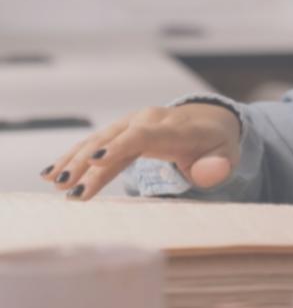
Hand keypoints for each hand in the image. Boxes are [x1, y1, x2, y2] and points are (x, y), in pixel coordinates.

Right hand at [38, 102, 241, 200]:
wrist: (209, 121)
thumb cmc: (217, 144)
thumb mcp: (226, 156)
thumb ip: (218, 166)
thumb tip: (208, 173)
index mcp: (174, 127)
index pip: (143, 135)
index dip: (119, 146)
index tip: (95, 159)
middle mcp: (148, 120)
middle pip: (113, 139)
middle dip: (88, 162)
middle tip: (67, 187)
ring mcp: (131, 123)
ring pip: (98, 140)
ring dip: (74, 161)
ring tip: (54, 183)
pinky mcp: (121, 131)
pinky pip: (94, 143)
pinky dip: (73, 157)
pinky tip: (51, 173)